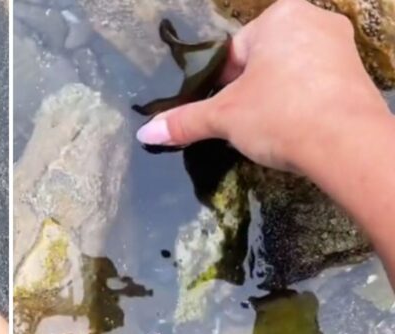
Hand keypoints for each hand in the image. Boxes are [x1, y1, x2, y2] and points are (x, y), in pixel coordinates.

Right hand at [136, 0, 390, 174]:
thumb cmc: (280, 115)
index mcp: (280, 16)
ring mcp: (341, 47)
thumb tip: (145, 132)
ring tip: (269, 129)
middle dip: (249, 90)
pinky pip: (317, 86)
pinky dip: (302, 105)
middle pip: (263, 61)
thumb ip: (184, 121)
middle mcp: (314, 21)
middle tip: (242, 122)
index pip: (233, 52)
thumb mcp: (223, 118)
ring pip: (291, 73)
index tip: (220, 111)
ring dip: (275, 98)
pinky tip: (296, 129)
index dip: (220, 85)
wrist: (349, 144)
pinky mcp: (359, 75)